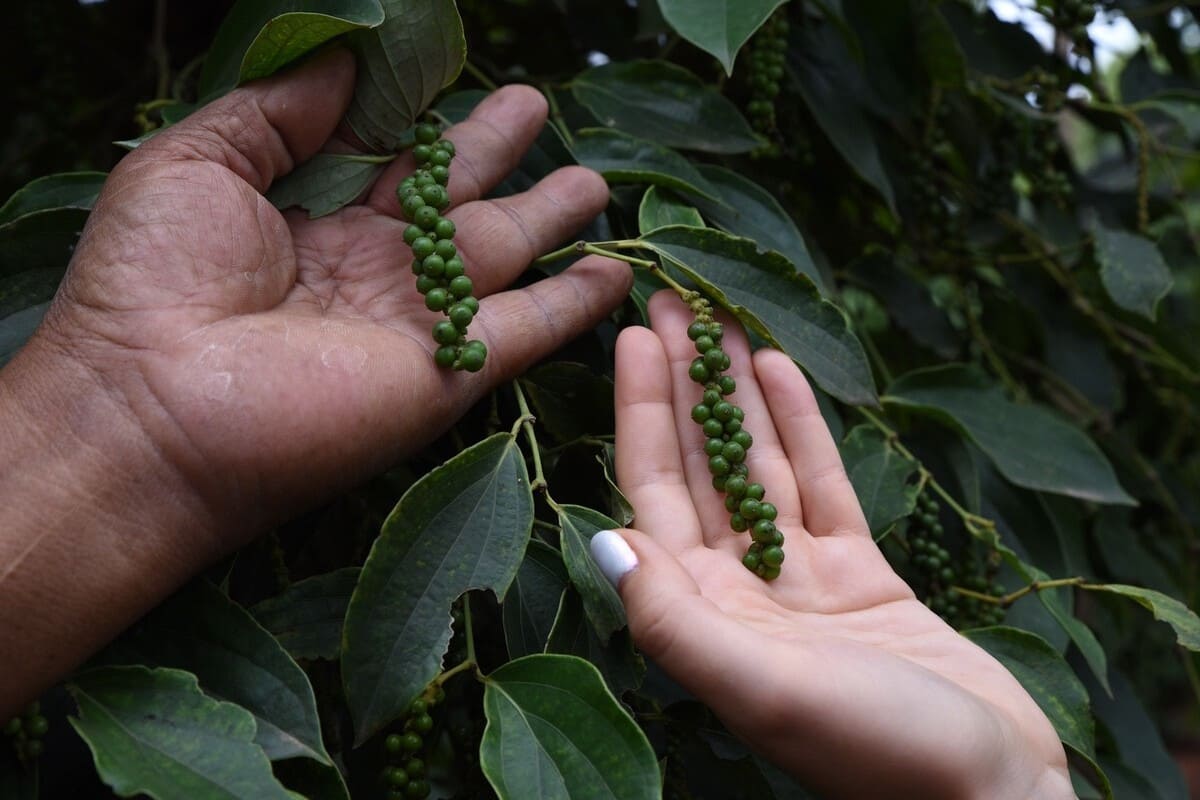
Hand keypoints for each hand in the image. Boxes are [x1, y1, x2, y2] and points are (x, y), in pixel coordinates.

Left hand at [0, 50, 628, 712]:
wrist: (155, 410)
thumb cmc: (151, 282)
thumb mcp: (193, 162)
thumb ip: (275, 110)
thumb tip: (344, 60)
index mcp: (311, 215)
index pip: (385, 154)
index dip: (424, 114)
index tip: (456, 73)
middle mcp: (370, 263)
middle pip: (454, 196)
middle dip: (496, 152)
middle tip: (535, 107)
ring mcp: (415, 318)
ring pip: (502, 254)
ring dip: (548, 219)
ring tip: (593, 185)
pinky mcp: (448, 370)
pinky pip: (528, 330)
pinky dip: (574, 304)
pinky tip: (613, 275)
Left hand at [597, 292, 1071, 798]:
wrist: (992, 792)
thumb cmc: (876, 753)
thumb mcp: (763, 689)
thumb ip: (676, 621)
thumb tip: (603, 542)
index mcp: (703, 615)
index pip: (654, 494)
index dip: (641, 414)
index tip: (631, 338)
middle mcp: (739, 591)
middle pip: (698, 468)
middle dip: (681, 386)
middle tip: (668, 302)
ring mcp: (799, 580)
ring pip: (756, 467)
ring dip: (735, 394)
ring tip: (720, 316)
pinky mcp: (859, 574)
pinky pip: (820, 486)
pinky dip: (800, 427)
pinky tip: (779, 368)